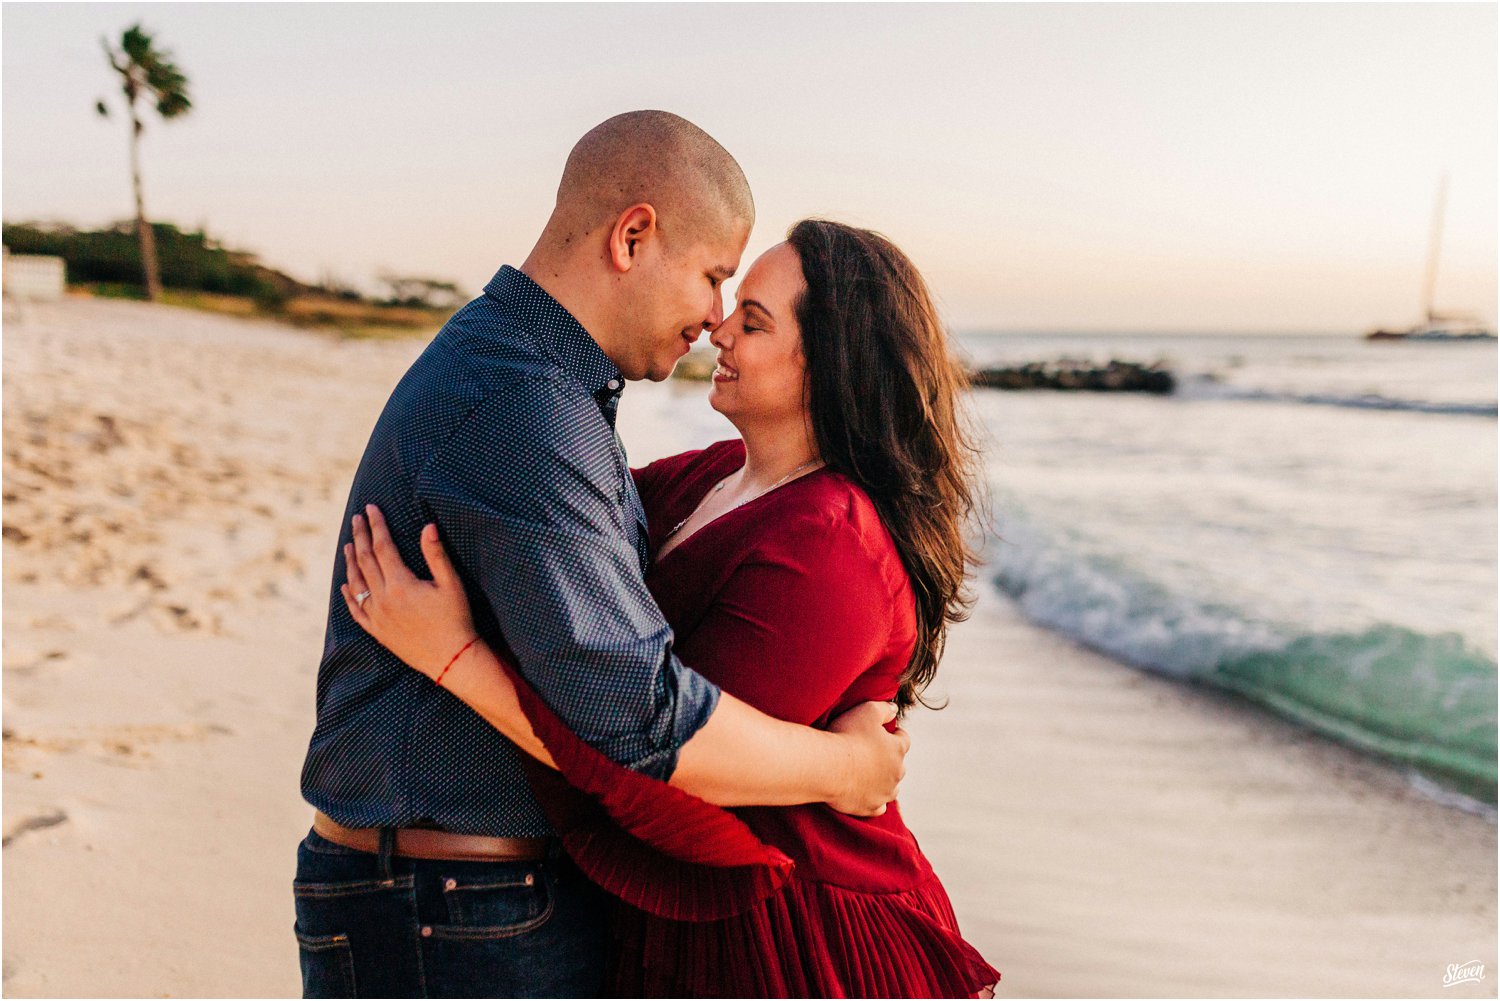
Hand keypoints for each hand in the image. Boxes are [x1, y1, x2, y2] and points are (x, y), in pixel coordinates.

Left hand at [341, 504, 476, 679]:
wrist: (451, 659)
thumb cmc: (456, 619)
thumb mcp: (451, 584)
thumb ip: (436, 554)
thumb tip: (428, 526)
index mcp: (400, 584)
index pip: (382, 546)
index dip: (377, 525)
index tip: (371, 508)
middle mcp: (383, 599)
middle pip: (365, 560)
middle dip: (360, 537)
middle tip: (356, 519)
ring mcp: (377, 616)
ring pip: (357, 583)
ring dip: (351, 562)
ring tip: (349, 545)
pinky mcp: (377, 631)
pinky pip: (356, 610)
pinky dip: (349, 595)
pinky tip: (346, 586)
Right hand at [824, 701, 908, 816]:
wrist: (827, 766)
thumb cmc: (846, 736)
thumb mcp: (867, 710)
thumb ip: (884, 708)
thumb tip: (893, 709)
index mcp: (897, 749)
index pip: (904, 739)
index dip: (893, 734)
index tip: (880, 732)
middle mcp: (896, 773)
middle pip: (899, 765)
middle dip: (888, 758)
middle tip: (867, 752)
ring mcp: (884, 793)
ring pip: (892, 787)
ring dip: (883, 780)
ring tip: (866, 774)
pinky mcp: (870, 807)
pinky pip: (879, 807)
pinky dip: (874, 800)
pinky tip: (864, 793)